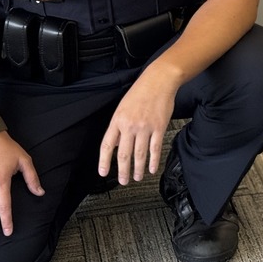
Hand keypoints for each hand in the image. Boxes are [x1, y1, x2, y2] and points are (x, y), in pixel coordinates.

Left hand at [98, 69, 175, 184]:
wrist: (159, 81)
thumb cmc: (141, 92)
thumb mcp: (122, 107)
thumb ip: (118, 126)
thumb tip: (116, 144)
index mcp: (118, 120)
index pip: (107, 145)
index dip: (104, 161)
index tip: (103, 172)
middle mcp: (130, 125)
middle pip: (124, 154)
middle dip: (122, 171)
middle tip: (123, 181)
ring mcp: (145, 127)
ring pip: (139, 154)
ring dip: (138, 169)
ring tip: (137, 177)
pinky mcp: (159, 127)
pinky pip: (155, 148)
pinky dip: (154, 161)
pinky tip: (152, 168)